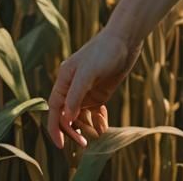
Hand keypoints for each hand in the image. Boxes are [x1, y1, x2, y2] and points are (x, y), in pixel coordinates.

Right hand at [46, 30, 141, 150]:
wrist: (126, 38)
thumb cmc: (105, 50)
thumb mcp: (88, 71)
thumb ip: (76, 95)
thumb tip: (67, 119)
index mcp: (64, 80)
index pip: (55, 109)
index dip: (55, 128)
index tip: (61, 145)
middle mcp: (73, 88)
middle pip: (67, 116)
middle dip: (73, 131)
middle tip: (83, 143)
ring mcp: (87, 91)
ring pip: (81, 116)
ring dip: (85, 128)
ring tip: (96, 135)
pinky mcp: (100, 92)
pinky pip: (94, 112)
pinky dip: (97, 121)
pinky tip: (103, 127)